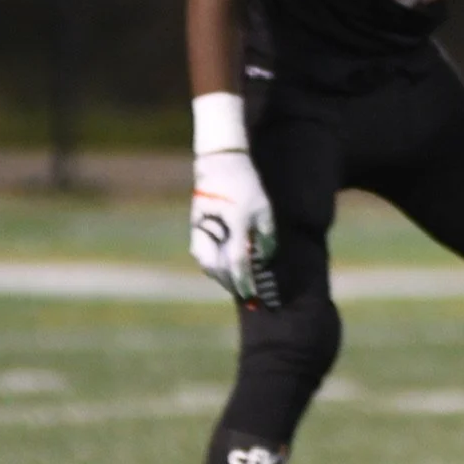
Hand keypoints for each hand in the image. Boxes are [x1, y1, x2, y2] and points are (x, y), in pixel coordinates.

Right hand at [190, 149, 275, 300]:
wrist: (219, 166)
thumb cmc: (245, 186)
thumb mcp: (263, 209)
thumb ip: (266, 237)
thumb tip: (264, 260)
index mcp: (235, 225)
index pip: (238, 263)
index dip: (246, 283)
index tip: (253, 297)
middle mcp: (214, 231)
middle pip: (219, 270)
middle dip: (233, 284)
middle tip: (248, 296)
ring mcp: (201, 231)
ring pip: (208, 265)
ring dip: (222, 278)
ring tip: (237, 285)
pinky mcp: (196, 230)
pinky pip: (204, 256)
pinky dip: (215, 266)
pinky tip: (227, 270)